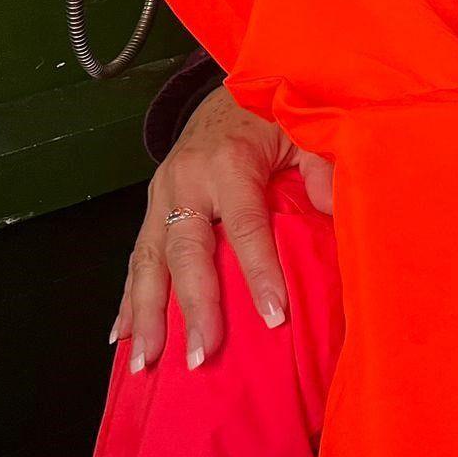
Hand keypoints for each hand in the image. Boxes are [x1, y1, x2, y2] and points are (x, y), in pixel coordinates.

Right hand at [111, 86, 334, 369]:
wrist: (225, 94)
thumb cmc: (271, 117)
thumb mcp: (304, 132)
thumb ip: (321, 170)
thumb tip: (334, 211)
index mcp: (229, 162)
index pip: (244, 226)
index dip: (258, 273)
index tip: (273, 317)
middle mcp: (187, 181)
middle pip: (187, 252)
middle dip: (193, 307)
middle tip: (202, 354)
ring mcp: (162, 195)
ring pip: (148, 261)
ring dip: (146, 314)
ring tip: (147, 362)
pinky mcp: (152, 207)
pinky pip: (137, 257)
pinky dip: (127, 299)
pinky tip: (123, 335)